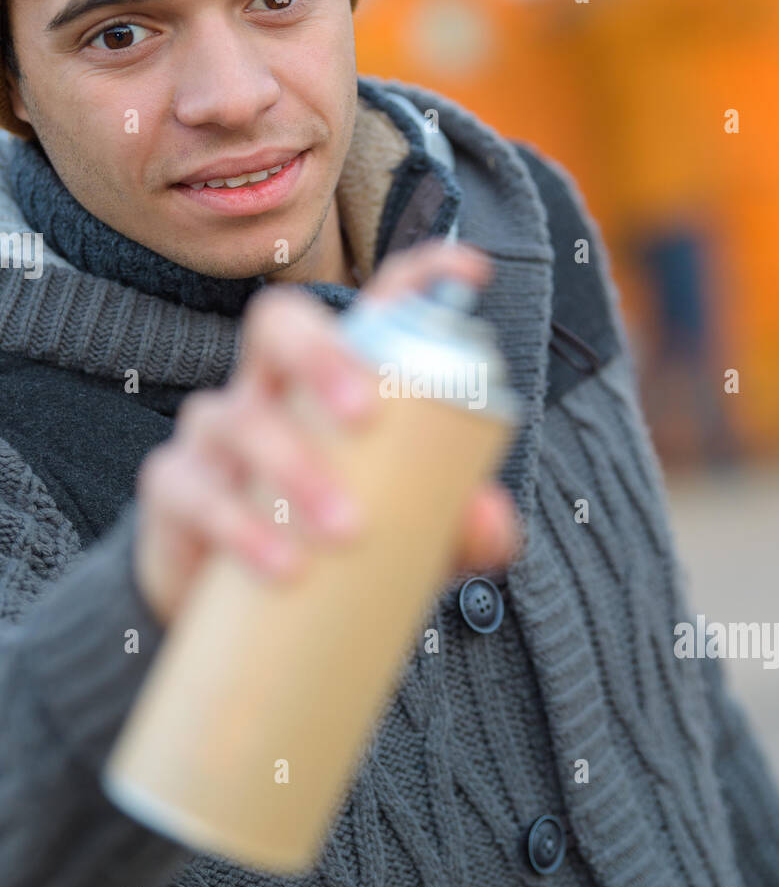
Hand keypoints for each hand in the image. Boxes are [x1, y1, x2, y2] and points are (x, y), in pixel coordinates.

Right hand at [133, 239, 523, 626]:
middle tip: (364, 415)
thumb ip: (456, 530)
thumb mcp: (408, 541)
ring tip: (343, 530)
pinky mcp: (175, 489)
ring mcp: (217, 433)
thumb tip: (494, 526)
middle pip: (279, 325)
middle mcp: (270, 386)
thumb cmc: (337, 548)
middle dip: (319, 353)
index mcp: (336, 379)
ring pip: (238, 416)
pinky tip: (283, 564)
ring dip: (292, 467)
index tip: (472, 272)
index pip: (372, 307)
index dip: (419, 278)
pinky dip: (239, 527)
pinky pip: (194, 490)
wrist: (238, 615)